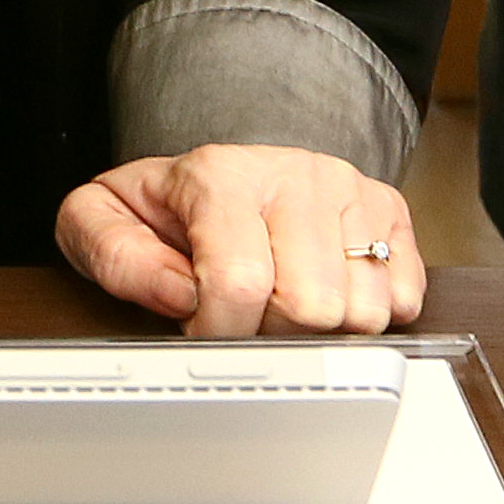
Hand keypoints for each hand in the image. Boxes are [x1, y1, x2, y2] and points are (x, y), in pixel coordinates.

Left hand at [59, 146, 425, 336]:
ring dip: (319, 328)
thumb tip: (177, 293)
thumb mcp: (100, 218)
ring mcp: (350, 190)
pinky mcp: (389, 211)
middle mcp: (295, 173)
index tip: (198, 324)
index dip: (216, 329)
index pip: (240, 284)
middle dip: (269, 331)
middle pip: (309, 309)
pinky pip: (403, 300)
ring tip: (281, 298)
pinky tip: (324, 292)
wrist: (216, 171)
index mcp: (221, 175)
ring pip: (362, 312)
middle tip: (242, 310)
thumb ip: (112, 255)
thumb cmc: (162, 207)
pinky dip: (365, 315)